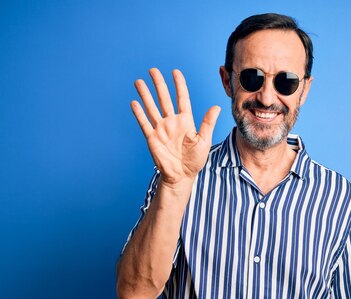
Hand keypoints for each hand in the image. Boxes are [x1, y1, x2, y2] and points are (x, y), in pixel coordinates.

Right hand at [131, 68, 220, 186]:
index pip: (182, 98)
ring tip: (139, 81)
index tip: (175, 72)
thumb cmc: (195, 160)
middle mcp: (172, 122)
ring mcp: (161, 129)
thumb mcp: (204, 140)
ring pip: (152, 107)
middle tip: (153, 70)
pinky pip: (144, 123)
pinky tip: (134, 102)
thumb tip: (216, 106)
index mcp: (186, 121)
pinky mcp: (152, 138)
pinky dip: (139, 113)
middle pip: (164, 98)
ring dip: (145, 94)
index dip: (179, 85)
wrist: (182, 176)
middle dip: (158, 84)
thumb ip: (208, 123)